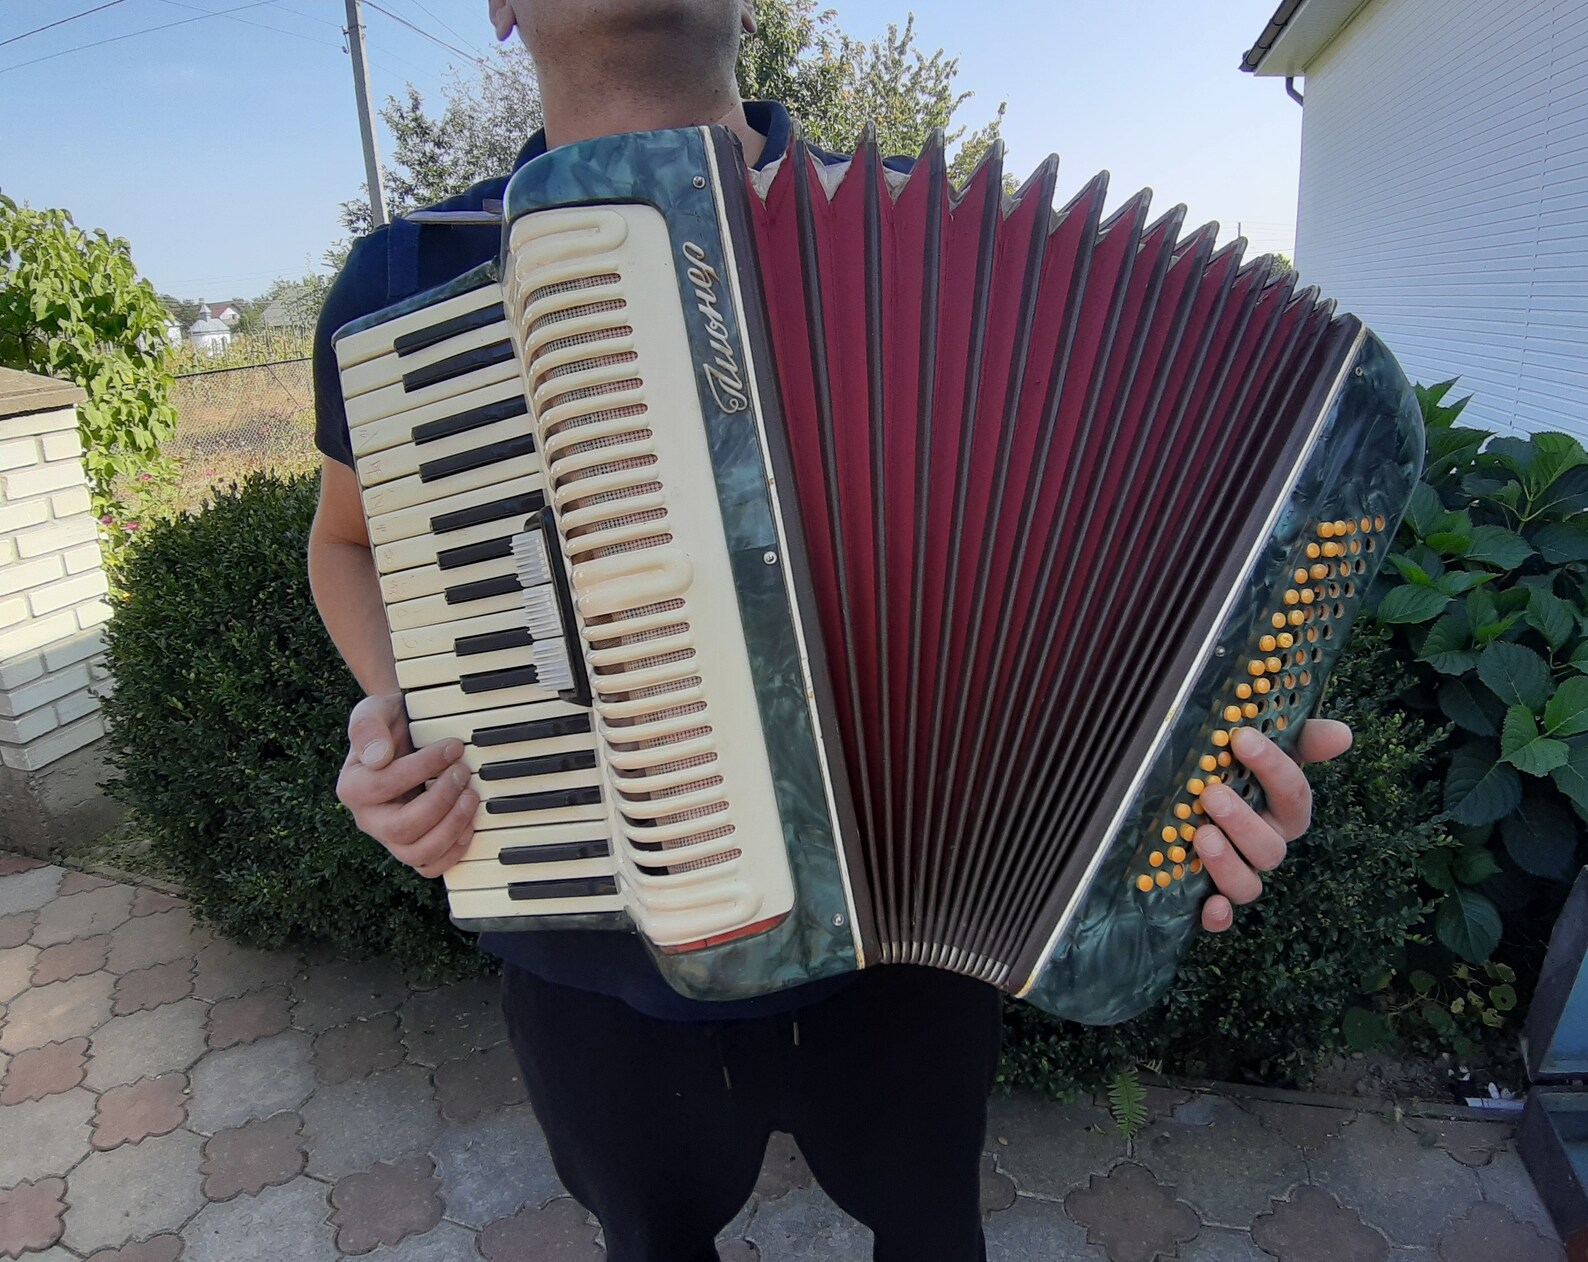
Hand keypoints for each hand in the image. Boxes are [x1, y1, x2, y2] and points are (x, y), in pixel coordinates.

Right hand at [337, 692, 476, 878]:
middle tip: (463, 772)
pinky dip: (453, 851)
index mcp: (353, 787)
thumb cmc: (391, 725)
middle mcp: (369, 819)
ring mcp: (392, 838)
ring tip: (471, 796)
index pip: (385, 785)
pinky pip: (431, 866)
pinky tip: (469, 823)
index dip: (423, 766)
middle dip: (440, 800)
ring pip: (419, 853)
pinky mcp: (414, 847)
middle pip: (401, 828)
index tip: (453, 746)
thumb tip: (377, 758)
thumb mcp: (374, 712)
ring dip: (451, 827)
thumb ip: (367, 726)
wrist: (407, 735)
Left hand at [1194, 719, 1351, 931]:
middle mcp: (1265, 845)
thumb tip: (1342, 735)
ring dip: (1227, 864)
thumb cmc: (1234, 768)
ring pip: (1248, 884)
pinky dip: (1217, 916)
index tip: (1241, 738)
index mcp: (1284, 811)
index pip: (1293, 794)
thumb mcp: (1264, 746)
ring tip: (1201, 835)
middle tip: (1211, 794)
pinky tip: (1209, 905)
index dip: (1272, 767)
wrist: (1190, 794)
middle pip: (1270, 848)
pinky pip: (1220, 916)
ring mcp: (1238, 872)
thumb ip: (1302, 739)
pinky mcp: (1207, 894)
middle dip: (1242, 823)